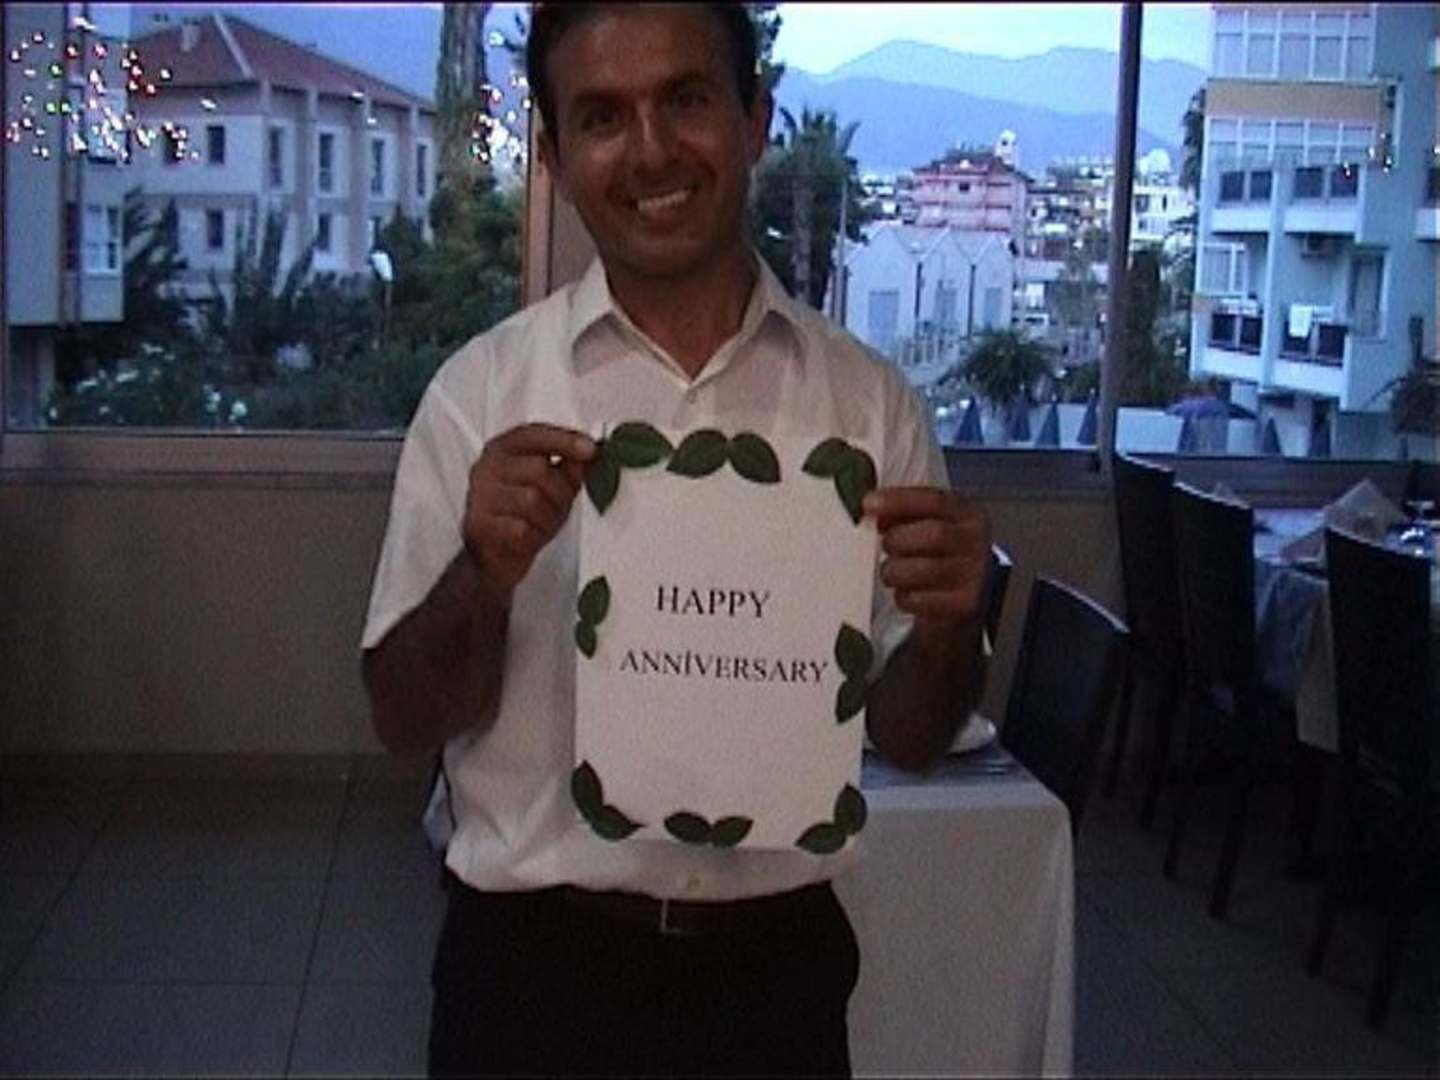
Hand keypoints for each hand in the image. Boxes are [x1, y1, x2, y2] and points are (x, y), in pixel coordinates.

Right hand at [463, 423, 596, 599]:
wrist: (495, 557)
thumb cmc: (524, 516)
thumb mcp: (553, 488)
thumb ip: (569, 468)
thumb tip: (588, 453)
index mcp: (502, 450)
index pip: (533, 434)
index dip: (564, 440)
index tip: (591, 449)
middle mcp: (486, 468)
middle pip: (538, 469)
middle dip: (559, 492)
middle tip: (557, 507)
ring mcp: (479, 496)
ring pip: (531, 499)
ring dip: (547, 517)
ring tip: (540, 524)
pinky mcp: (479, 526)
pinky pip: (520, 527)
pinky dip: (532, 535)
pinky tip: (527, 536)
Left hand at [863, 486, 991, 650]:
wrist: (972, 595)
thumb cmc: (944, 555)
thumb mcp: (932, 525)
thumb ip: (906, 515)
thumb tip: (874, 510)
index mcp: (968, 515)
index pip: (935, 500)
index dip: (899, 501)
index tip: (868, 504)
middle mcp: (976, 543)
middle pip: (934, 535)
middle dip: (898, 540)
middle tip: (887, 545)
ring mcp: (974, 576)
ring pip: (924, 570)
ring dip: (895, 570)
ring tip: (894, 571)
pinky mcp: (963, 606)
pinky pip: (919, 599)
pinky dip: (903, 596)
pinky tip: (907, 591)